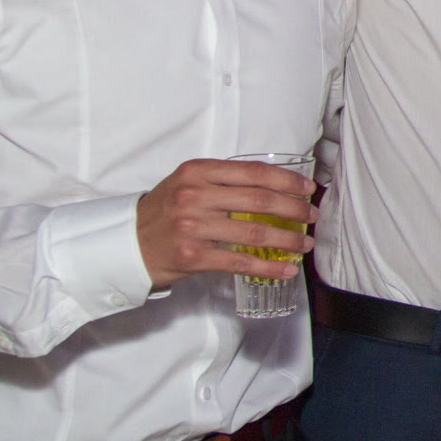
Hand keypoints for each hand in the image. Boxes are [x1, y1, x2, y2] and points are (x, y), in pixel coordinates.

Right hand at [135, 159, 318, 289]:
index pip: (254, 172)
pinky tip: (286, 269)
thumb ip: (224, 180)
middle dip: (294, 209)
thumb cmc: (165, 212)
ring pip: (255, 231)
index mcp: (198, 172)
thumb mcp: (188, 183)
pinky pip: (240, 262)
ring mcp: (193, 227)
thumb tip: (275, 186)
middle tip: (312, 217)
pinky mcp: (192, 256)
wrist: (128, 244)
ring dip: (288, 239)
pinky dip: (268, 266)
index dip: (287, 180)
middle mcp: (195, 196)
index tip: (308, 189)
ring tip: (305, 243)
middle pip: (260, 200)